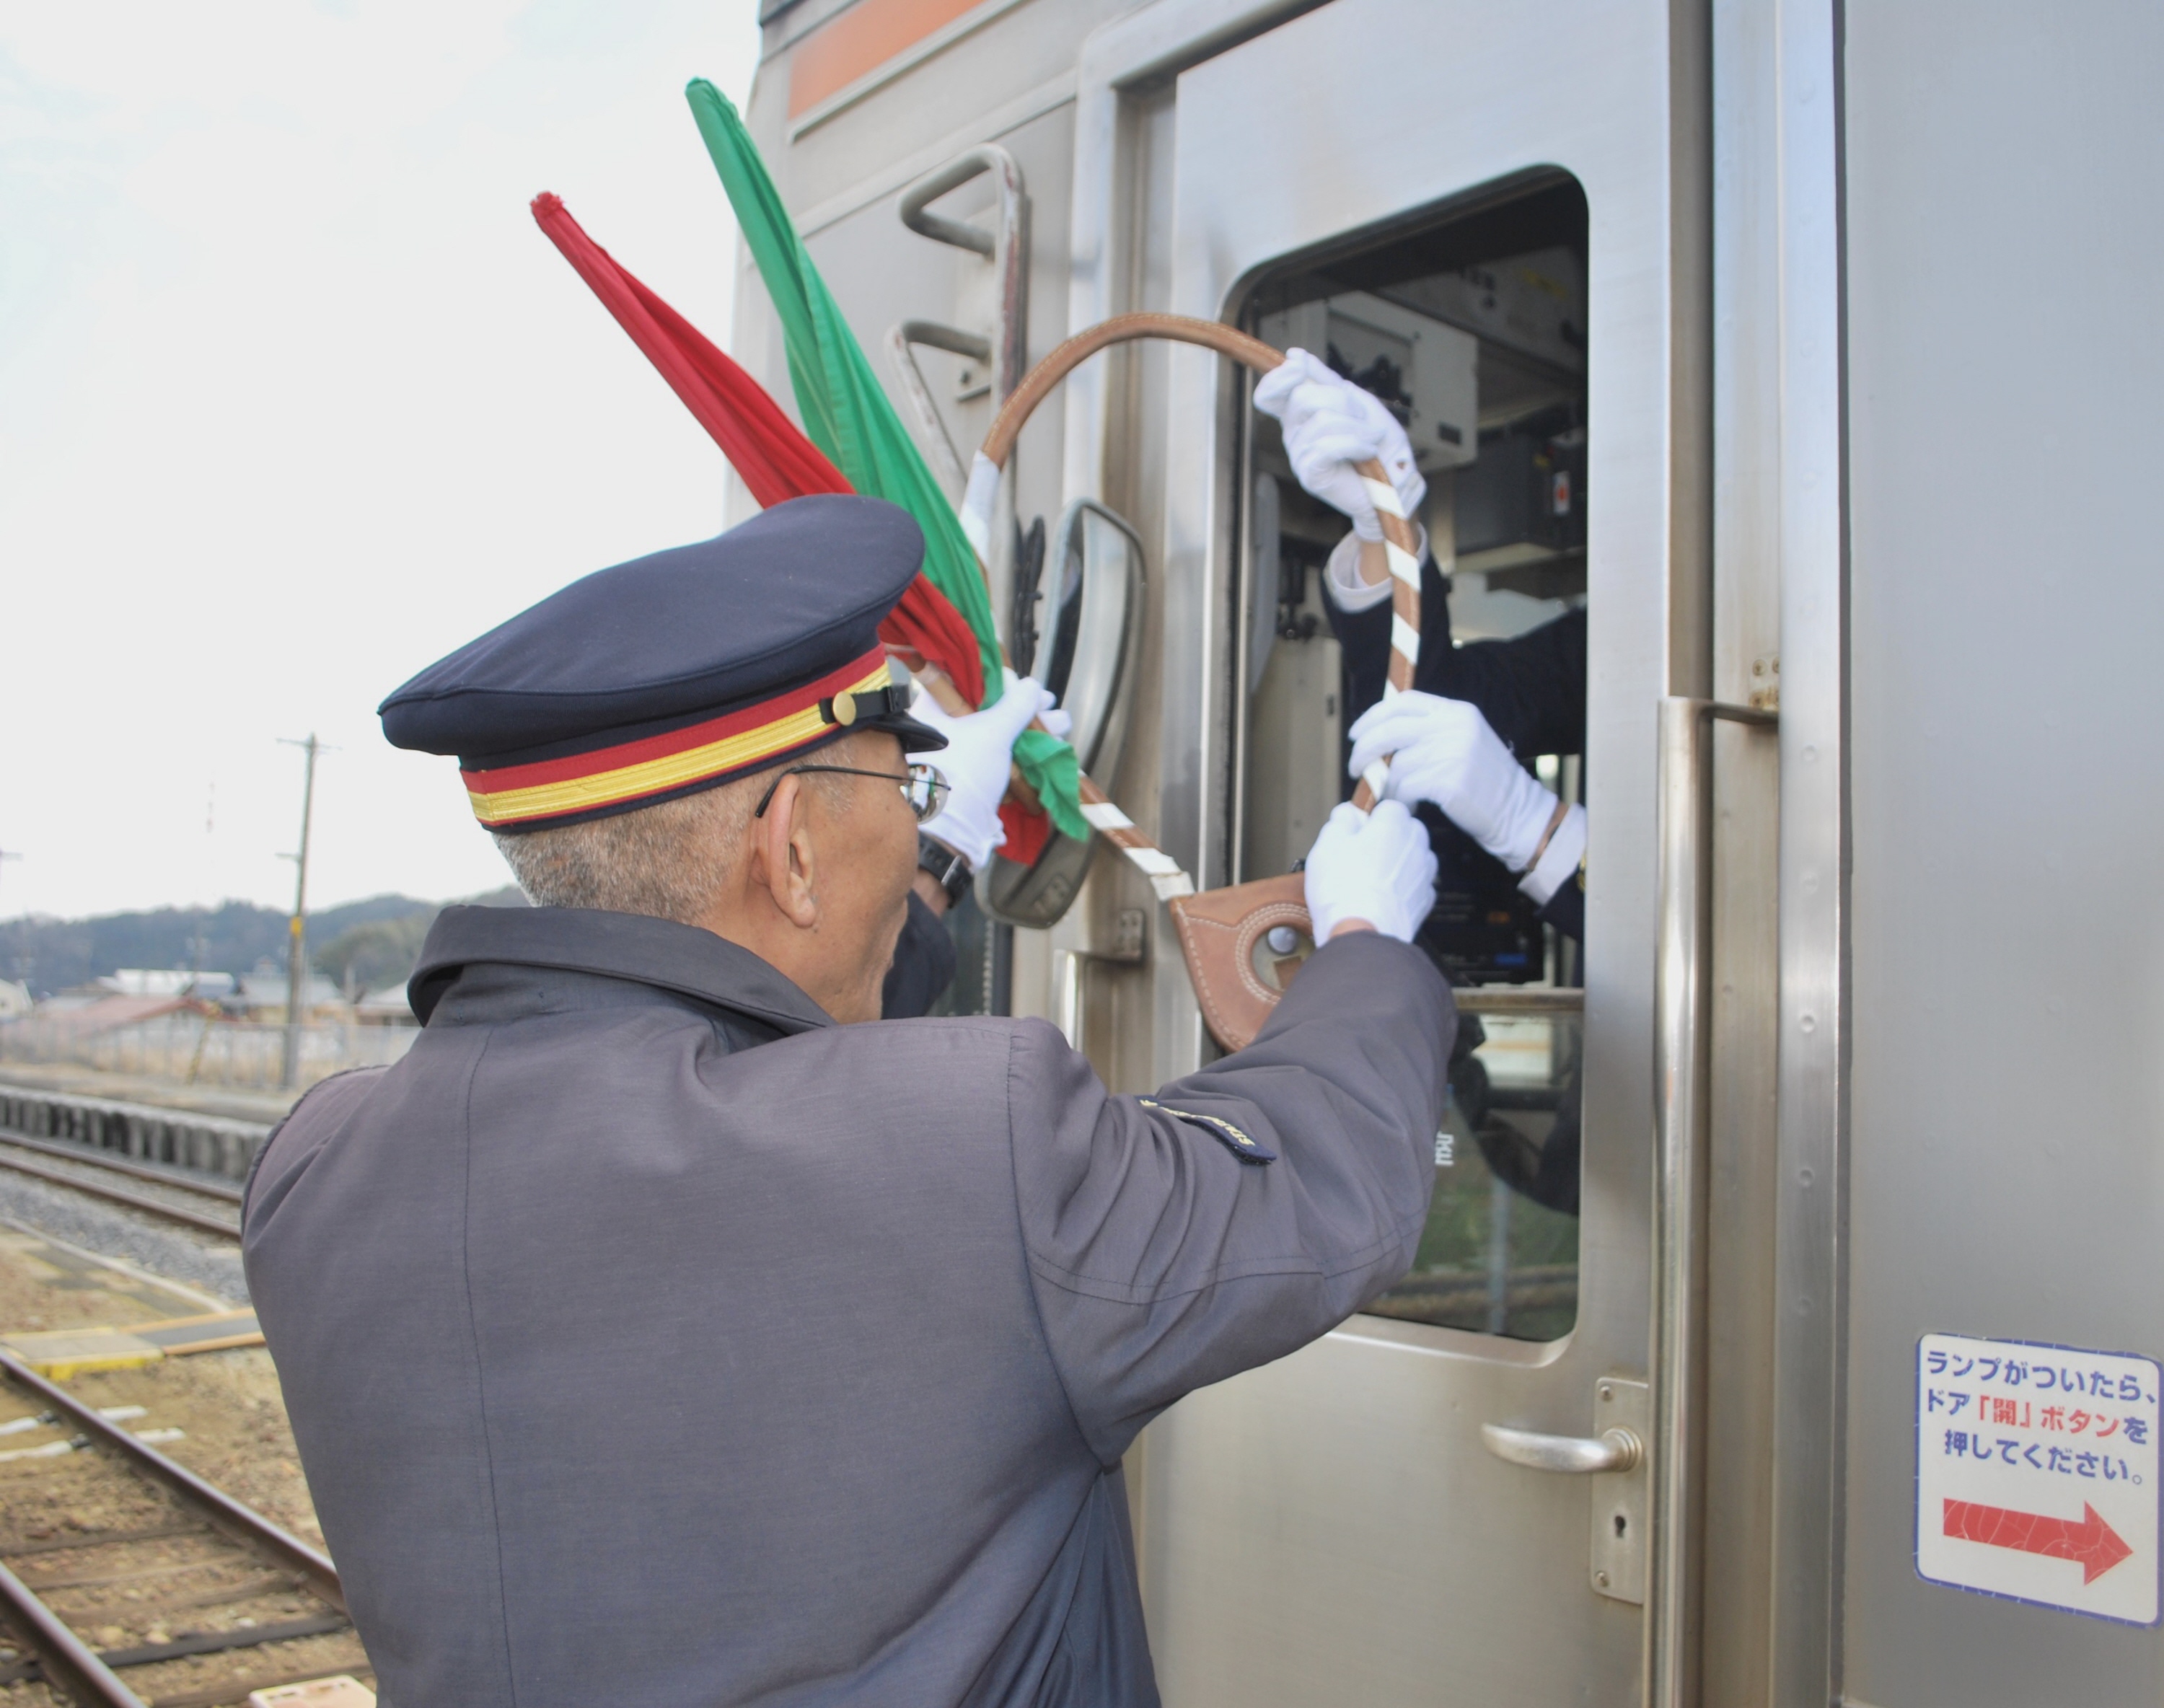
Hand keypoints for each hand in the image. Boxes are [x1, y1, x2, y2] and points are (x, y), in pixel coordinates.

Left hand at [906, 671, 1057, 869]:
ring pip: (998, 738)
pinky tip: (1048, 751)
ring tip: (1060, 727)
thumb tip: (1030, 686)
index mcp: (933, 711)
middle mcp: (940, 732)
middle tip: (1049, 707)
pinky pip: (999, 762)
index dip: (998, 682)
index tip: (1025, 685)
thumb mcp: (992, 732)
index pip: (966, 683)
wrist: (949, 833)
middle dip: (1024, 711)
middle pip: (988, 711)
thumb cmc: (961, 772)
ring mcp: (956, 759)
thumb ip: (1015, 707)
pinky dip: (1022, 757)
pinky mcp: (971, 782)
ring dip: (1030, 734)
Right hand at [1252, 347, 1424, 540]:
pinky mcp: (1311, 475)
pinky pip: (1327, 446)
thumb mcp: (1357, 401)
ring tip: (1371, 441)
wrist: (1396, 485)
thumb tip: (1294, 356)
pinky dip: (1355, 444)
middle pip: (1303, 397)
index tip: (1299, 366)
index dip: (1279, 376)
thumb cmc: (1378, 446)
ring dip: (1357, 427)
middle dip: (1342, 401)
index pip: (1269, 394)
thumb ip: (1326, 379)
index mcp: (1301, 415)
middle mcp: (1294, 435)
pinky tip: (1367, 452)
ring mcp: (1299, 456)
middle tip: (1362, 419)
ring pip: (1322, 420)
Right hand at [1302, 799, 1437, 943]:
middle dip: (1388, 839)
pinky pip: (1415, 885)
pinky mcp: (1424, 901)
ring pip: (1414, 858)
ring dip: (1398, 862)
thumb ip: (1342, 820)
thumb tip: (1348, 812)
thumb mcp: (1328, 843)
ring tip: (1371, 879)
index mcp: (1394, 824)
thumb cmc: (1342, 888)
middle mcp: (1416, 844)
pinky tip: (1382, 897)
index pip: (1389, 807)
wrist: (1361, 932)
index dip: (1371, 819)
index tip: (1356, 831)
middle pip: (1407, 831)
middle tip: (1360, 856)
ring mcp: (1424, 873)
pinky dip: (1402, 888)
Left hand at [1347, 691, 1557, 871]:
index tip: (1357, 733)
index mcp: (1457, 711)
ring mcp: (1452, 752)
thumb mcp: (1465, 742)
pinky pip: (1405, 788)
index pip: (1404, 701)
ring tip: (1393, 796)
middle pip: (1390, 729)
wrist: (1518, 812)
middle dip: (1364, 750)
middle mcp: (1454, 726)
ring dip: (1386, 784)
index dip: (1373, 715)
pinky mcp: (1448, 781)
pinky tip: (1408, 807)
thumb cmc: (1486, 782)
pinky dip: (1400, 800)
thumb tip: (1380, 739)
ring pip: (1395, 765)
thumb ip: (1430, 732)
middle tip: (1355, 768)